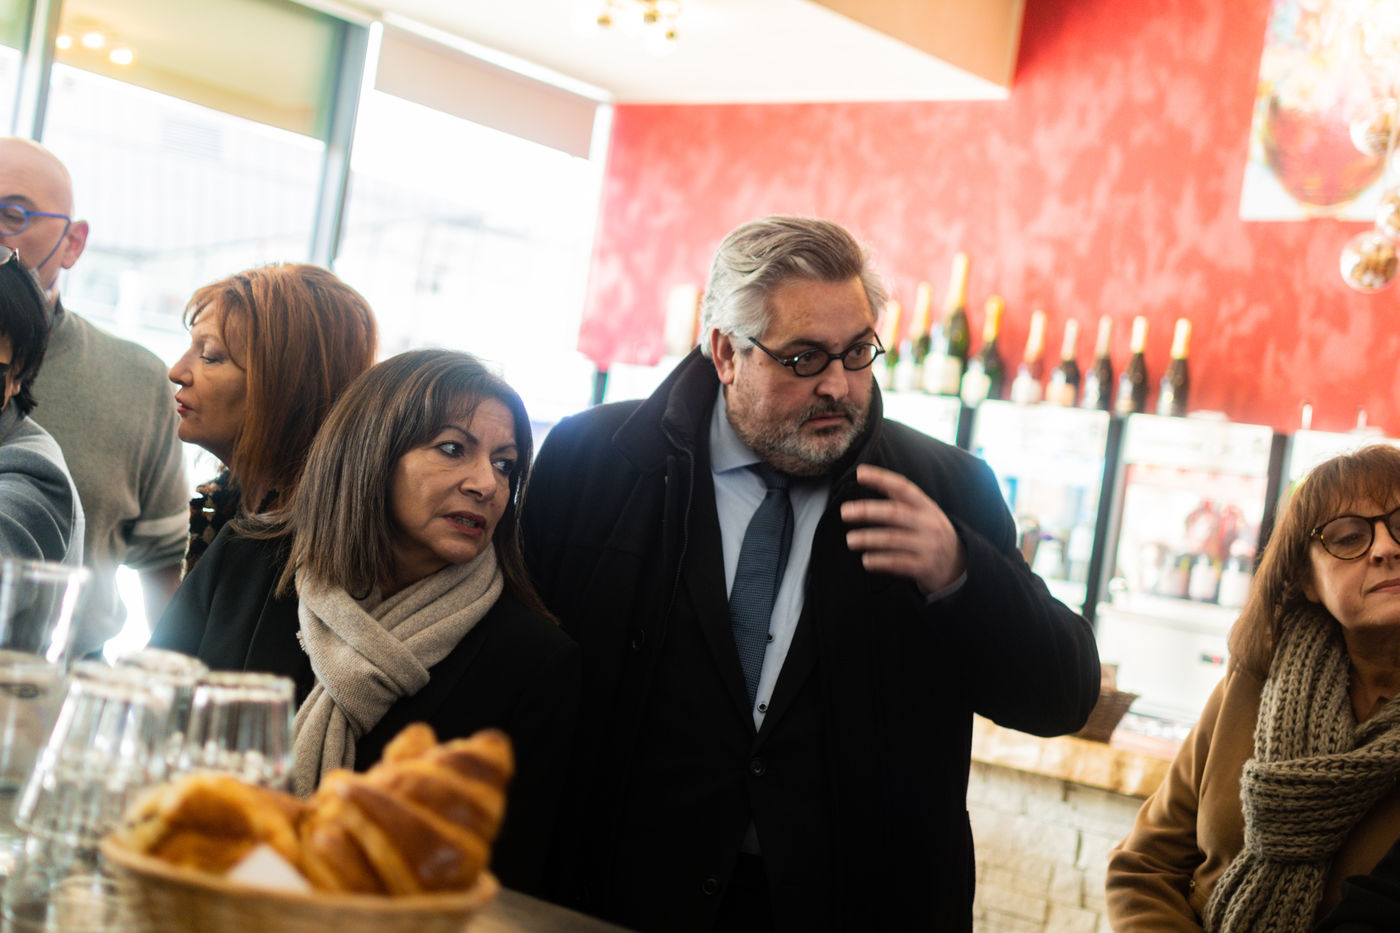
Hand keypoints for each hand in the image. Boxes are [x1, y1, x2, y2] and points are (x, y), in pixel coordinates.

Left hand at [840, 464, 965, 593]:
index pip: (903, 487)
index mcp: (926, 507)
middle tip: (845, 512)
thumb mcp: (926, 514)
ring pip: (892, 539)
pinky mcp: (924, 567)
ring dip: (868, 539)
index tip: (860, 473)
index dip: (881, 478)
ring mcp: (928, 546)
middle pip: (894, 513)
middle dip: (867, 511)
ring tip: (851, 540)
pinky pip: (897, 563)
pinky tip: (866, 560)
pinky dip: (879, 562)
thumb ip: (902, 500)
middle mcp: (928, 524)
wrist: (959, 567)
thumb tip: (870, 478)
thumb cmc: (932, 535)